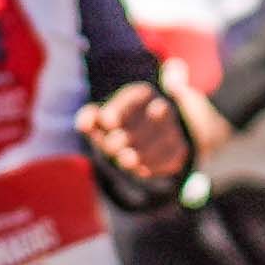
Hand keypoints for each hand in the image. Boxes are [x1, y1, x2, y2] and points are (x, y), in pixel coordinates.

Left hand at [81, 82, 200, 214]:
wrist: (140, 139)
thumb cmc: (116, 125)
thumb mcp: (100, 120)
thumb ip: (90, 118)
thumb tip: (84, 123)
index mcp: (141, 94)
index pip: (134, 97)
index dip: (121, 108)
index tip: (107, 122)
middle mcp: (161, 107)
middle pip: (154, 117)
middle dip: (132, 134)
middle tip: (111, 147)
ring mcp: (173, 128)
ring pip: (166, 137)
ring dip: (145, 151)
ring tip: (125, 161)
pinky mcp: (179, 149)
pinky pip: (172, 156)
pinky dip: (156, 164)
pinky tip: (140, 170)